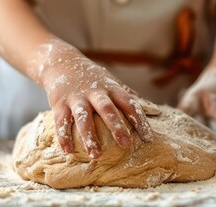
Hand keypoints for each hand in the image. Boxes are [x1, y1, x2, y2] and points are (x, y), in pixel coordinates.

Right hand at [36, 39, 152, 158]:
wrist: (61, 61)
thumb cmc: (92, 77)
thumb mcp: (112, 81)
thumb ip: (130, 96)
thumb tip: (156, 110)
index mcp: (111, 88)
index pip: (129, 104)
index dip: (139, 120)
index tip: (148, 139)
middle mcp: (95, 92)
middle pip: (107, 109)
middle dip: (116, 126)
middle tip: (125, 144)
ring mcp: (76, 98)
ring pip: (83, 118)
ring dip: (89, 136)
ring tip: (95, 155)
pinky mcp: (60, 103)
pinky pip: (61, 121)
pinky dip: (64, 136)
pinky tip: (68, 151)